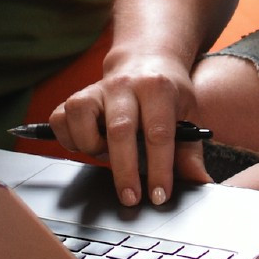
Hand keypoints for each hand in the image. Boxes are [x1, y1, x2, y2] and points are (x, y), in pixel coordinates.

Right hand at [48, 50, 211, 205]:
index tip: (159, 196)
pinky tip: (86, 143)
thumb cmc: (167, 93)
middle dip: (124, 170)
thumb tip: (199, 182)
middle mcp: (123, 85)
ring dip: (91, 146)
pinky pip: (59, 118)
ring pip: (80, 117)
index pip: (158, 133)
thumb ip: (190, 151)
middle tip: (131, 198)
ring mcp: (96, 88)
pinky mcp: (76, 95)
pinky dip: (68, 137)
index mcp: (156, 88)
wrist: (146, 60)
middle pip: (119, 130)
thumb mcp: (189, 115)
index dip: (159, 169)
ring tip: (106, 154)